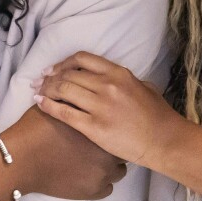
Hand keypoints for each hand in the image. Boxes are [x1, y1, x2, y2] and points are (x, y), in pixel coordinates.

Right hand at [0, 106, 128, 200]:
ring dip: (109, 166)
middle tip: (97, 146)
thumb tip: (72, 93)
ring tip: (92, 162)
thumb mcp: (55, 107)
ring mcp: (105, 171)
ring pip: (120, 169)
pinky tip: (87, 176)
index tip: (101, 127)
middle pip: (121, 146)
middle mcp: (109, 147)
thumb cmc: (35, 131)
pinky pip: (108, 188)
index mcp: (101, 124)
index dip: (108, 125)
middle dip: (111, 145)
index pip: (117, 124)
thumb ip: (69, 101)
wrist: (22, 159)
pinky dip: (99, 182)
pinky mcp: (96, 189)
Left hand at [32, 51, 187, 166]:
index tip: (53, 69)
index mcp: (119, 73)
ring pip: (63, 90)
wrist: (163, 141)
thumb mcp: (144, 87)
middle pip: (68, 74)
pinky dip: (48, 105)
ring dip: (46, 89)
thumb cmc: (157, 116)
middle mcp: (107, 85)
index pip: (82, 59)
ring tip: (38, 92)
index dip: (63, 63)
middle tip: (39, 82)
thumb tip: (108, 77)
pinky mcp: (94, 127)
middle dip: (50, 77)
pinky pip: (64, 112)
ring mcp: (100, 106)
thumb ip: (123, 79)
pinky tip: (39, 104)